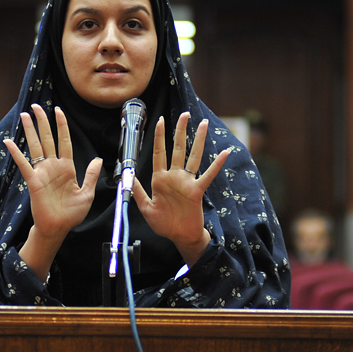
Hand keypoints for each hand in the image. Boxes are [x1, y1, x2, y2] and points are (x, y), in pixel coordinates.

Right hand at [4, 104, 101, 279]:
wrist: (59, 228)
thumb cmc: (72, 213)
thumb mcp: (87, 193)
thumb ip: (91, 175)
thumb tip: (98, 159)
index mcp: (67, 168)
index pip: (64, 141)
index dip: (62, 126)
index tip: (58, 110)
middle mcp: (53, 166)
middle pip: (48, 139)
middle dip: (43, 122)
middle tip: (36, 107)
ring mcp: (42, 172)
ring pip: (36, 147)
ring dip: (30, 131)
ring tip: (24, 115)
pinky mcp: (33, 181)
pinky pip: (24, 165)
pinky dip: (16, 153)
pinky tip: (9, 142)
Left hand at [133, 113, 229, 266]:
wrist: (180, 237)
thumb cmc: (164, 224)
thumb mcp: (146, 208)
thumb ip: (137, 191)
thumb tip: (128, 175)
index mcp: (160, 179)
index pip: (159, 153)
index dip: (159, 137)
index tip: (160, 121)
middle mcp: (174, 177)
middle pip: (178, 149)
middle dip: (180, 131)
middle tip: (185, 114)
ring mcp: (186, 182)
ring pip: (193, 157)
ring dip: (198, 140)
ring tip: (203, 124)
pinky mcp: (197, 191)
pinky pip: (208, 175)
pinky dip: (216, 164)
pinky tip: (224, 153)